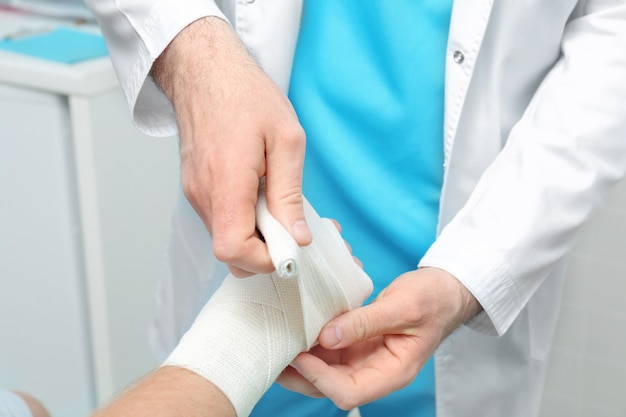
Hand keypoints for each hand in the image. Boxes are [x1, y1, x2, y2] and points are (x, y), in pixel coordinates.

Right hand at [152, 17, 310, 276]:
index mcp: (226, 180)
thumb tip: (297, 237)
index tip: (289, 248)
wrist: (205, 72)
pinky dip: (243, 220)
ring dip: (255, 235)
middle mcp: (203, 193)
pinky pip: (220, 220)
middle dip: (263, 252)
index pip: (234, 248)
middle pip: (228, 252)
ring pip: (224, 238)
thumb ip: (290, 194)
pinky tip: (260, 195)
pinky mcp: (195, 189)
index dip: (264, 260)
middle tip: (289, 228)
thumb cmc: (246, 96)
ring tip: (277, 204)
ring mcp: (195, 193)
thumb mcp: (286, 140)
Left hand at [278, 267, 481, 409]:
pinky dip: (312, 343)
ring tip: (279, 341)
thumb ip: (366, 323)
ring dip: (302, 359)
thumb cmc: (432, 299)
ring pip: (326, 370)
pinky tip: (297, 328)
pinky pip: (330, 351)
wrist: (443, 290)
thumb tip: (326, 336)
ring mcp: (366, 359)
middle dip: (301, 375)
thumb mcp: (402, 306)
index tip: (300, 354)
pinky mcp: (358, 344)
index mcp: (394, 372)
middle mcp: (376, 371)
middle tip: (276, 352)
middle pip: (331, 387)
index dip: (320, 378)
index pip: (349, 391)